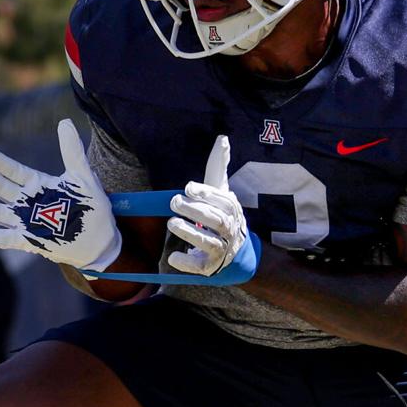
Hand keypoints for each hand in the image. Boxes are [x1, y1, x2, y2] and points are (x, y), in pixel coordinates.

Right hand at [0, 119, 119, 271]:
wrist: (100, 238)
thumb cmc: (90, 206)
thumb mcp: (83, 176)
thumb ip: (72, 151)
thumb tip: (65, 121)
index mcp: (37, 184)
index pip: (13, 170)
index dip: (0, 162)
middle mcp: (26, 201)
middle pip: (1, 188)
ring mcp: (25, 221)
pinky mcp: (28, 241)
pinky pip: (5, 239)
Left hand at [165, 135, 261, 285]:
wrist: (235, 252)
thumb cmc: (222, 214)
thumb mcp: (221, 191)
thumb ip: (219, 167)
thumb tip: (222, 138)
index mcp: (232, 211)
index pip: (223, 201)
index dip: (206, 193)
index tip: (188, 187)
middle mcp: (230, 230)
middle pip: (216, 220)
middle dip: (195, 211)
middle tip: (173, 202)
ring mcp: (222, 250)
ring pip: (209, 243)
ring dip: (190, 233)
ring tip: (171, 223)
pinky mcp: (211, 267)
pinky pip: (201, 267)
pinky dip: (188, 262)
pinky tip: (174, 257)